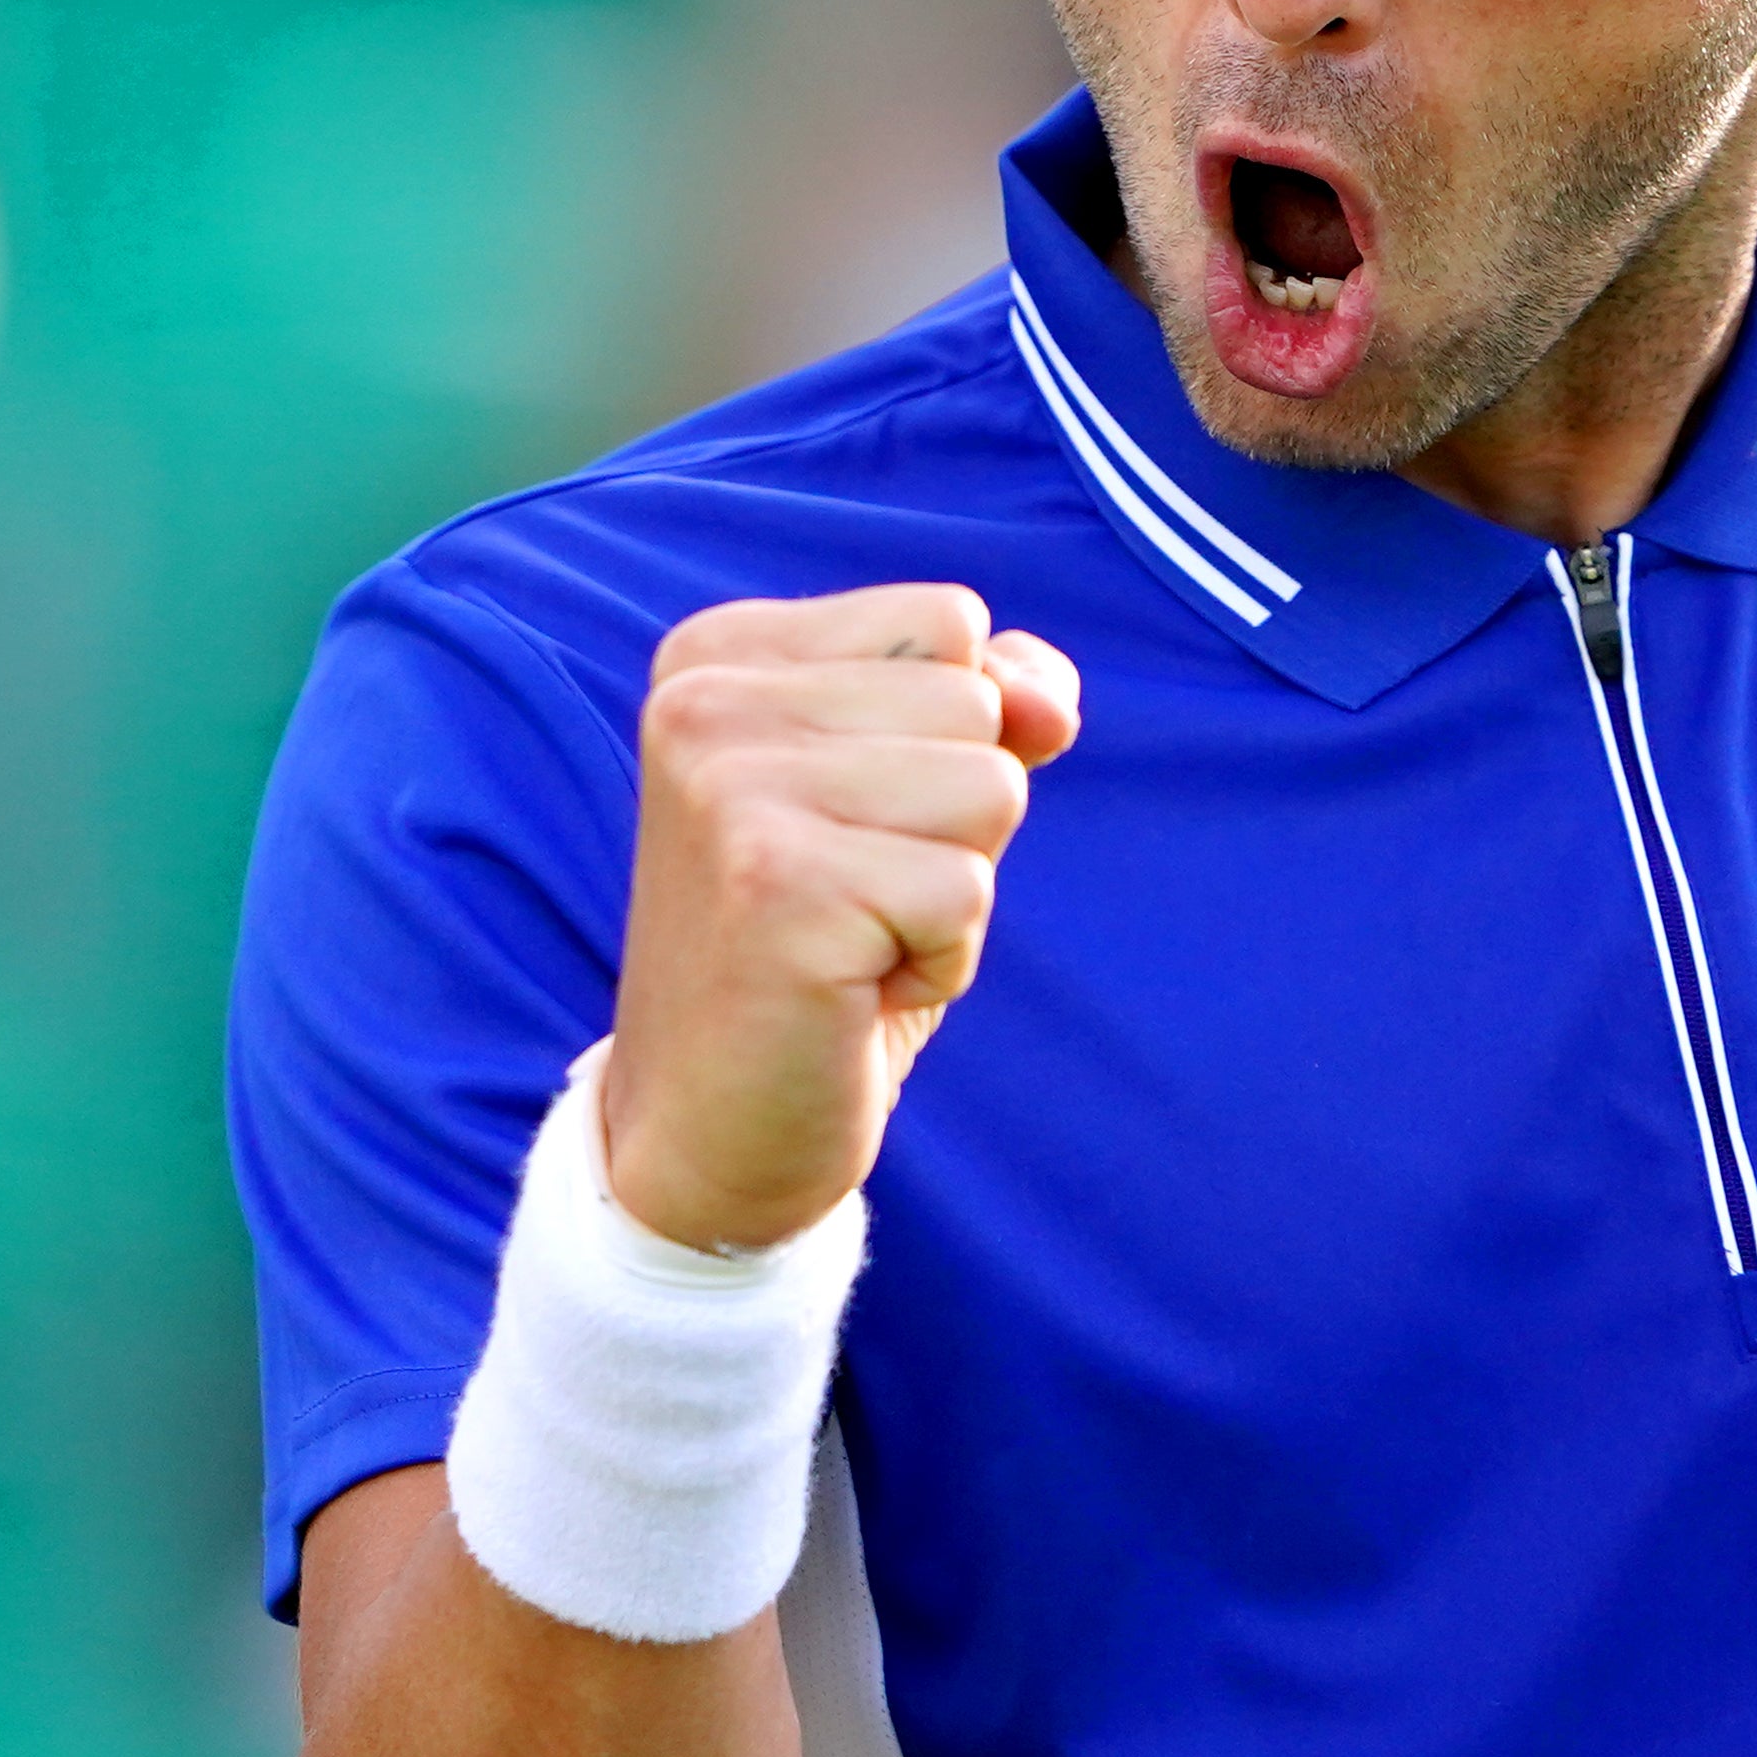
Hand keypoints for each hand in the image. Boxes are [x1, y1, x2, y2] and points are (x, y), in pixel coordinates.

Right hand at [601, 584, 1084, 1253]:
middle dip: (954, 819)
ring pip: (991, 788)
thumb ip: (987, 702)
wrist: (711, 1134)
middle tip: (852, 899)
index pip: (948, 622)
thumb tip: (1052, 701)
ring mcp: (732, 790)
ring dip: (953, 889)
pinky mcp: (778, 887)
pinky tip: (851, 991)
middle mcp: (704, 701)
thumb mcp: (907, 795)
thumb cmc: (823, 952)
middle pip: (977, 702)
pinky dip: (942, 961)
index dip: (948, 740)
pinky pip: (969, 891)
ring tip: (854, 939)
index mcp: (719, 653)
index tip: (850, 826)